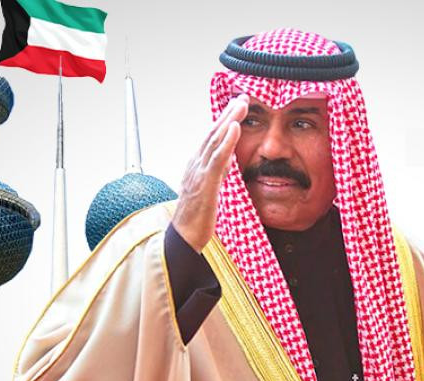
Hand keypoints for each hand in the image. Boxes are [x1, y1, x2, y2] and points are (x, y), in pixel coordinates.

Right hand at [172, 95, 249, 252]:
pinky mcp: (205, 185)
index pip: (210, 140)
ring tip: (241, 104)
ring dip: (228, 120)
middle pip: (212, 134)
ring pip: (214, 141)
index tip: (236, 107)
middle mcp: (195, 166)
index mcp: (196, 168)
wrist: (182, 241)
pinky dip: (226, 141)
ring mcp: (199, 174)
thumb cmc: (195, 220)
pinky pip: (217, 159)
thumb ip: (215, 175)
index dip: (223, 122)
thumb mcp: (208, 192)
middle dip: (227, 114)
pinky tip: (235, 127)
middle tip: (242, 97)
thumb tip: (226, 163)